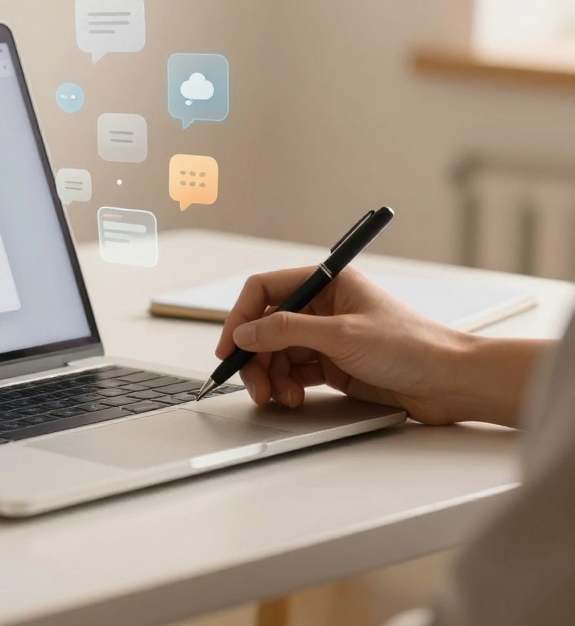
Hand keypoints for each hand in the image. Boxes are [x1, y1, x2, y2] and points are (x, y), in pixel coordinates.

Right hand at [215, 267, 478, 423]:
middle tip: (252, 384)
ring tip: (278, 397)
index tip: (230, 346)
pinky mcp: (333, 364)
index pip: (265, 290)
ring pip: (277, 353)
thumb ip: (287, 330)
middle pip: (266, 327)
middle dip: (255, 357)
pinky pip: (293, 373)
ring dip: (270, 376)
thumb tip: (245, 333)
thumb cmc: (413, 347)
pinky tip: (293, 398)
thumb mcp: (342, 335)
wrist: (450, 383)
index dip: (241, 317)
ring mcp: (327, 337)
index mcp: (328, 282)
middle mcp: (323, 306)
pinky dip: (286, 386)